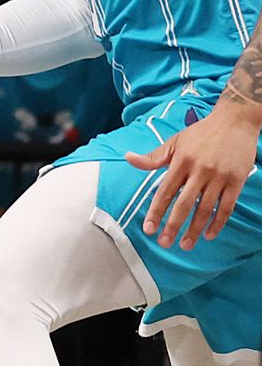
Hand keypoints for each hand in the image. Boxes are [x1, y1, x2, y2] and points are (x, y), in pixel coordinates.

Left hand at [124, 101, 261, 248]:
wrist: (235, 121)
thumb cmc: (201, 133)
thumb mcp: (175, 142)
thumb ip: (153, 157)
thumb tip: (128, 158)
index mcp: (181, 162)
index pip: (165, 192)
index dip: (156, 212)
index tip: (148, 228)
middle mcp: (199, 171)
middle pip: (183, 204)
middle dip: (173, 226)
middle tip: (165, 243)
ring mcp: (219, 177)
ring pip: (205, 209)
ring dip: (195, 229)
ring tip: (185, 244)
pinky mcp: (236, 181)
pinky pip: (227, 206)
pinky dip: (218, 222)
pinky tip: (209, 234)